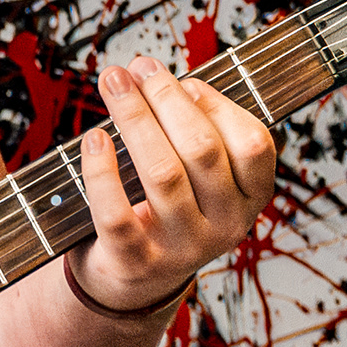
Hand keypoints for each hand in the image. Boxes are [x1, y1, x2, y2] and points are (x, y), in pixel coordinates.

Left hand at [67, 55, 278, 314]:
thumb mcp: (202, 177)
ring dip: (133, 118)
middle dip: (166, 98)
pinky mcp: (138, 262)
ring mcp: (183, 248)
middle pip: (201, 149)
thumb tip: (161, 79)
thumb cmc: (169, 208)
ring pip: (161, 173)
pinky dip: (101, 170)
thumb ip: (196, 131)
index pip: (253, 144)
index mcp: (250, 198)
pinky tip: (93, 139)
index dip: (219, 105)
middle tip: (138, 67)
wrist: (135, 279)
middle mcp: (225, 226)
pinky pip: (117, 212)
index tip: (186, 80)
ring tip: (113, 82)